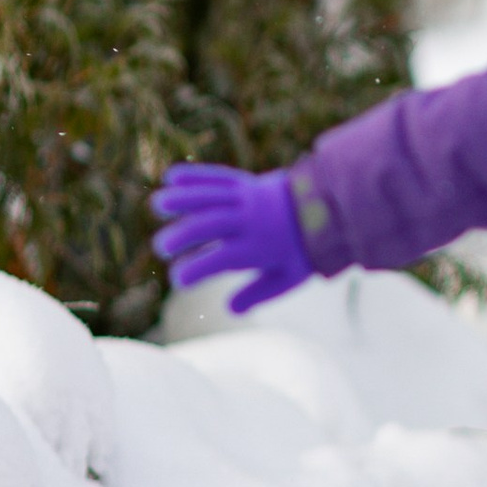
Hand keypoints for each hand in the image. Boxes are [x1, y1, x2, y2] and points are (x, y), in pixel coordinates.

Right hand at [150, 163, 312, 314]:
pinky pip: (218, 177)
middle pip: (210, 225)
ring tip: (157, 205)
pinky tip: (171, 176)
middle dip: (182, 235)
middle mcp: (250, 221)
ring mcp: (247, 199)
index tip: (178, 280)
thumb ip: (258, 294)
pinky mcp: (246, 183)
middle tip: (161, 247)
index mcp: (258, 248)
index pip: (221, 260)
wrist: (328, 210)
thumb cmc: (304, 250)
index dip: (196, 270)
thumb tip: (230, 310)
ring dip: (182, 200)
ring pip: (210, 197)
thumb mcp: (288, 279)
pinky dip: (195, 176)